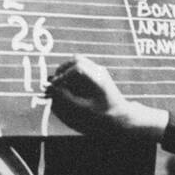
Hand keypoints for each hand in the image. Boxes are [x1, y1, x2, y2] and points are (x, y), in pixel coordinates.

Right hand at [47, 55, 168, 140]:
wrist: (120, 115)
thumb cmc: (104, 115)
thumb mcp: (84, 109)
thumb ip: (67, 98)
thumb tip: (53, 88)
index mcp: (98, 78)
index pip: (77, 66)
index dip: (63, 75)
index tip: (55, 85)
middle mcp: (99, 71)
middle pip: (77, 59)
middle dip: (63, 69)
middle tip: (55, 82)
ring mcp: (99, 71)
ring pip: (78, 61)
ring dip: (67, 70)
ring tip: (60, 84)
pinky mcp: (98, 74)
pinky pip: (82, 67)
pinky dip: (72, 73)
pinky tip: (69, 85)